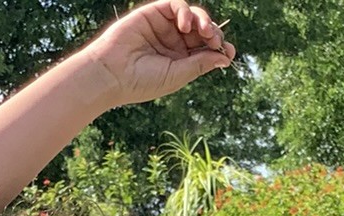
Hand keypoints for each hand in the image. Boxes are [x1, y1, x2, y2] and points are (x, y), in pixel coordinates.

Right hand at [83, 1, 233, 109]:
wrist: (113, 73)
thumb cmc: (142, 81)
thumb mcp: (178, 75)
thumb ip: (200, 63)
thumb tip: (226, 57)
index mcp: (181, 61)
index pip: (206, 50)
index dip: (220, 48)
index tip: (230, 52)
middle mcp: (174, 43)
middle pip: (202, 31)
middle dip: (214, 34)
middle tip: (216, 40)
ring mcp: (164, 27)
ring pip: (192, 16)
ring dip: (203, 21)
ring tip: (204, 32)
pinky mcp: (154, 13)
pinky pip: (176, 5)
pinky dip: (185, 12)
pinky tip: (186, 26)